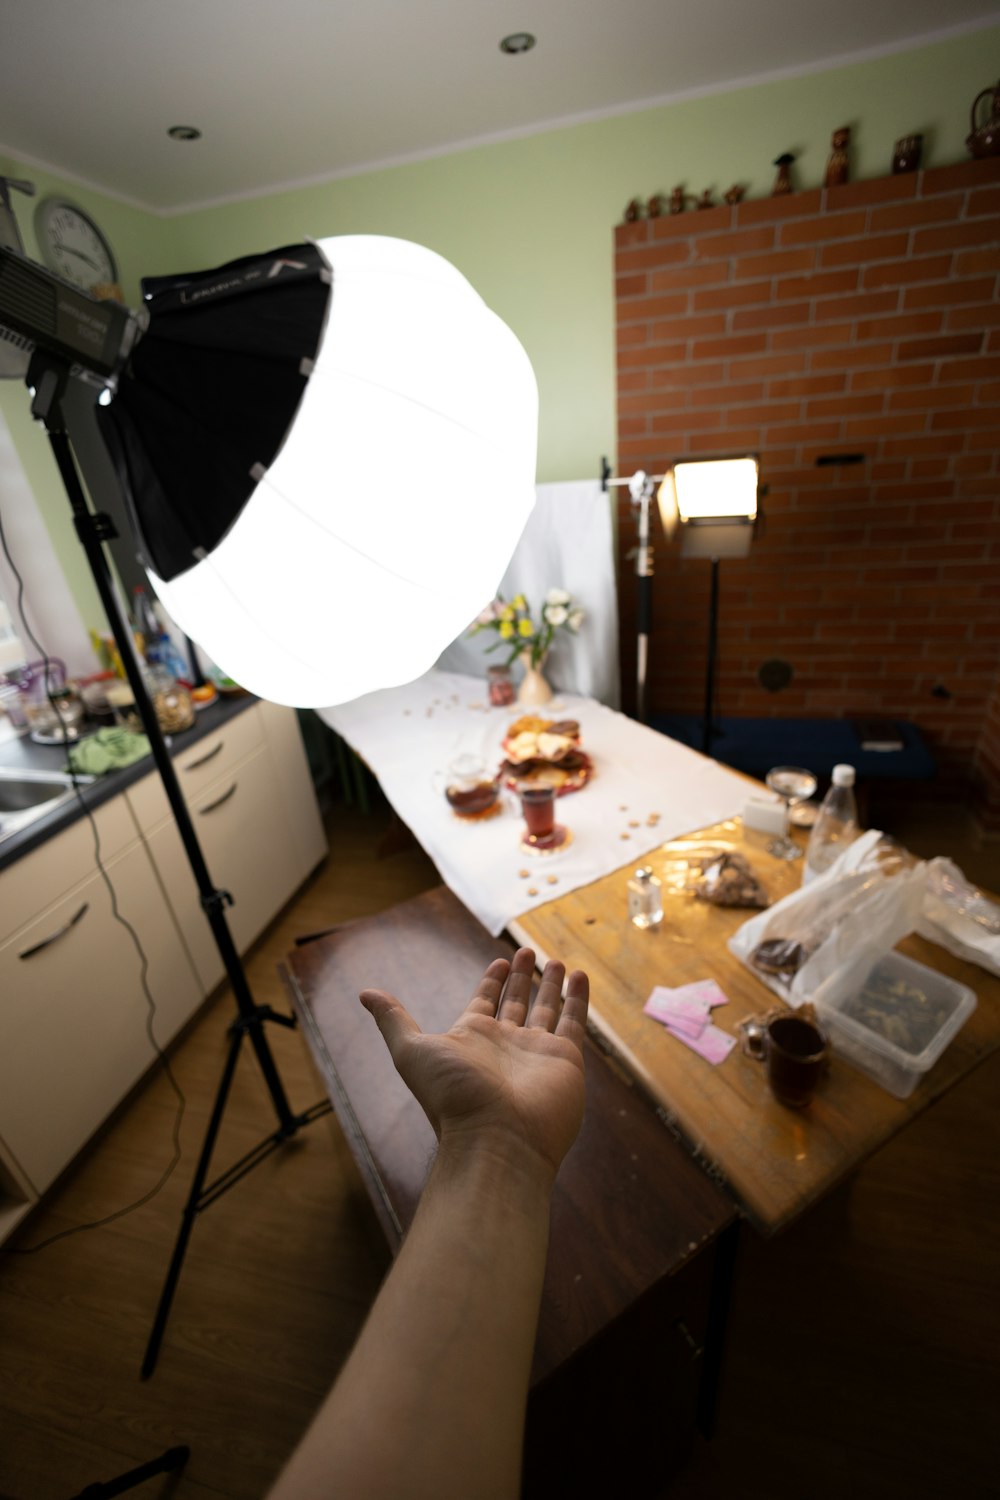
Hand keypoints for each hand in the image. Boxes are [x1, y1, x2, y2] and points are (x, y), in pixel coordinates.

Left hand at [360, 948, 588, 1177]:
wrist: (496, 1139)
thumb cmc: (451, 1096)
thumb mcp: (412, 1050)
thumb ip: (393, 1019)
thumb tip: (364, 993)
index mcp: (472, 1038)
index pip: (484, 1001)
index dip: (492, 981)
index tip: (499, 960)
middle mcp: (505, 1044)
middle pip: (515, 1002)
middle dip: (521, 978)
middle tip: (527, 952)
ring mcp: (536, 1052)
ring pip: (547, 1009)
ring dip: (551, 985)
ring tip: (559, 960)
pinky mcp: (565, 1059)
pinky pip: (574, 1021)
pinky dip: (578, 998)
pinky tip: (581, 975)